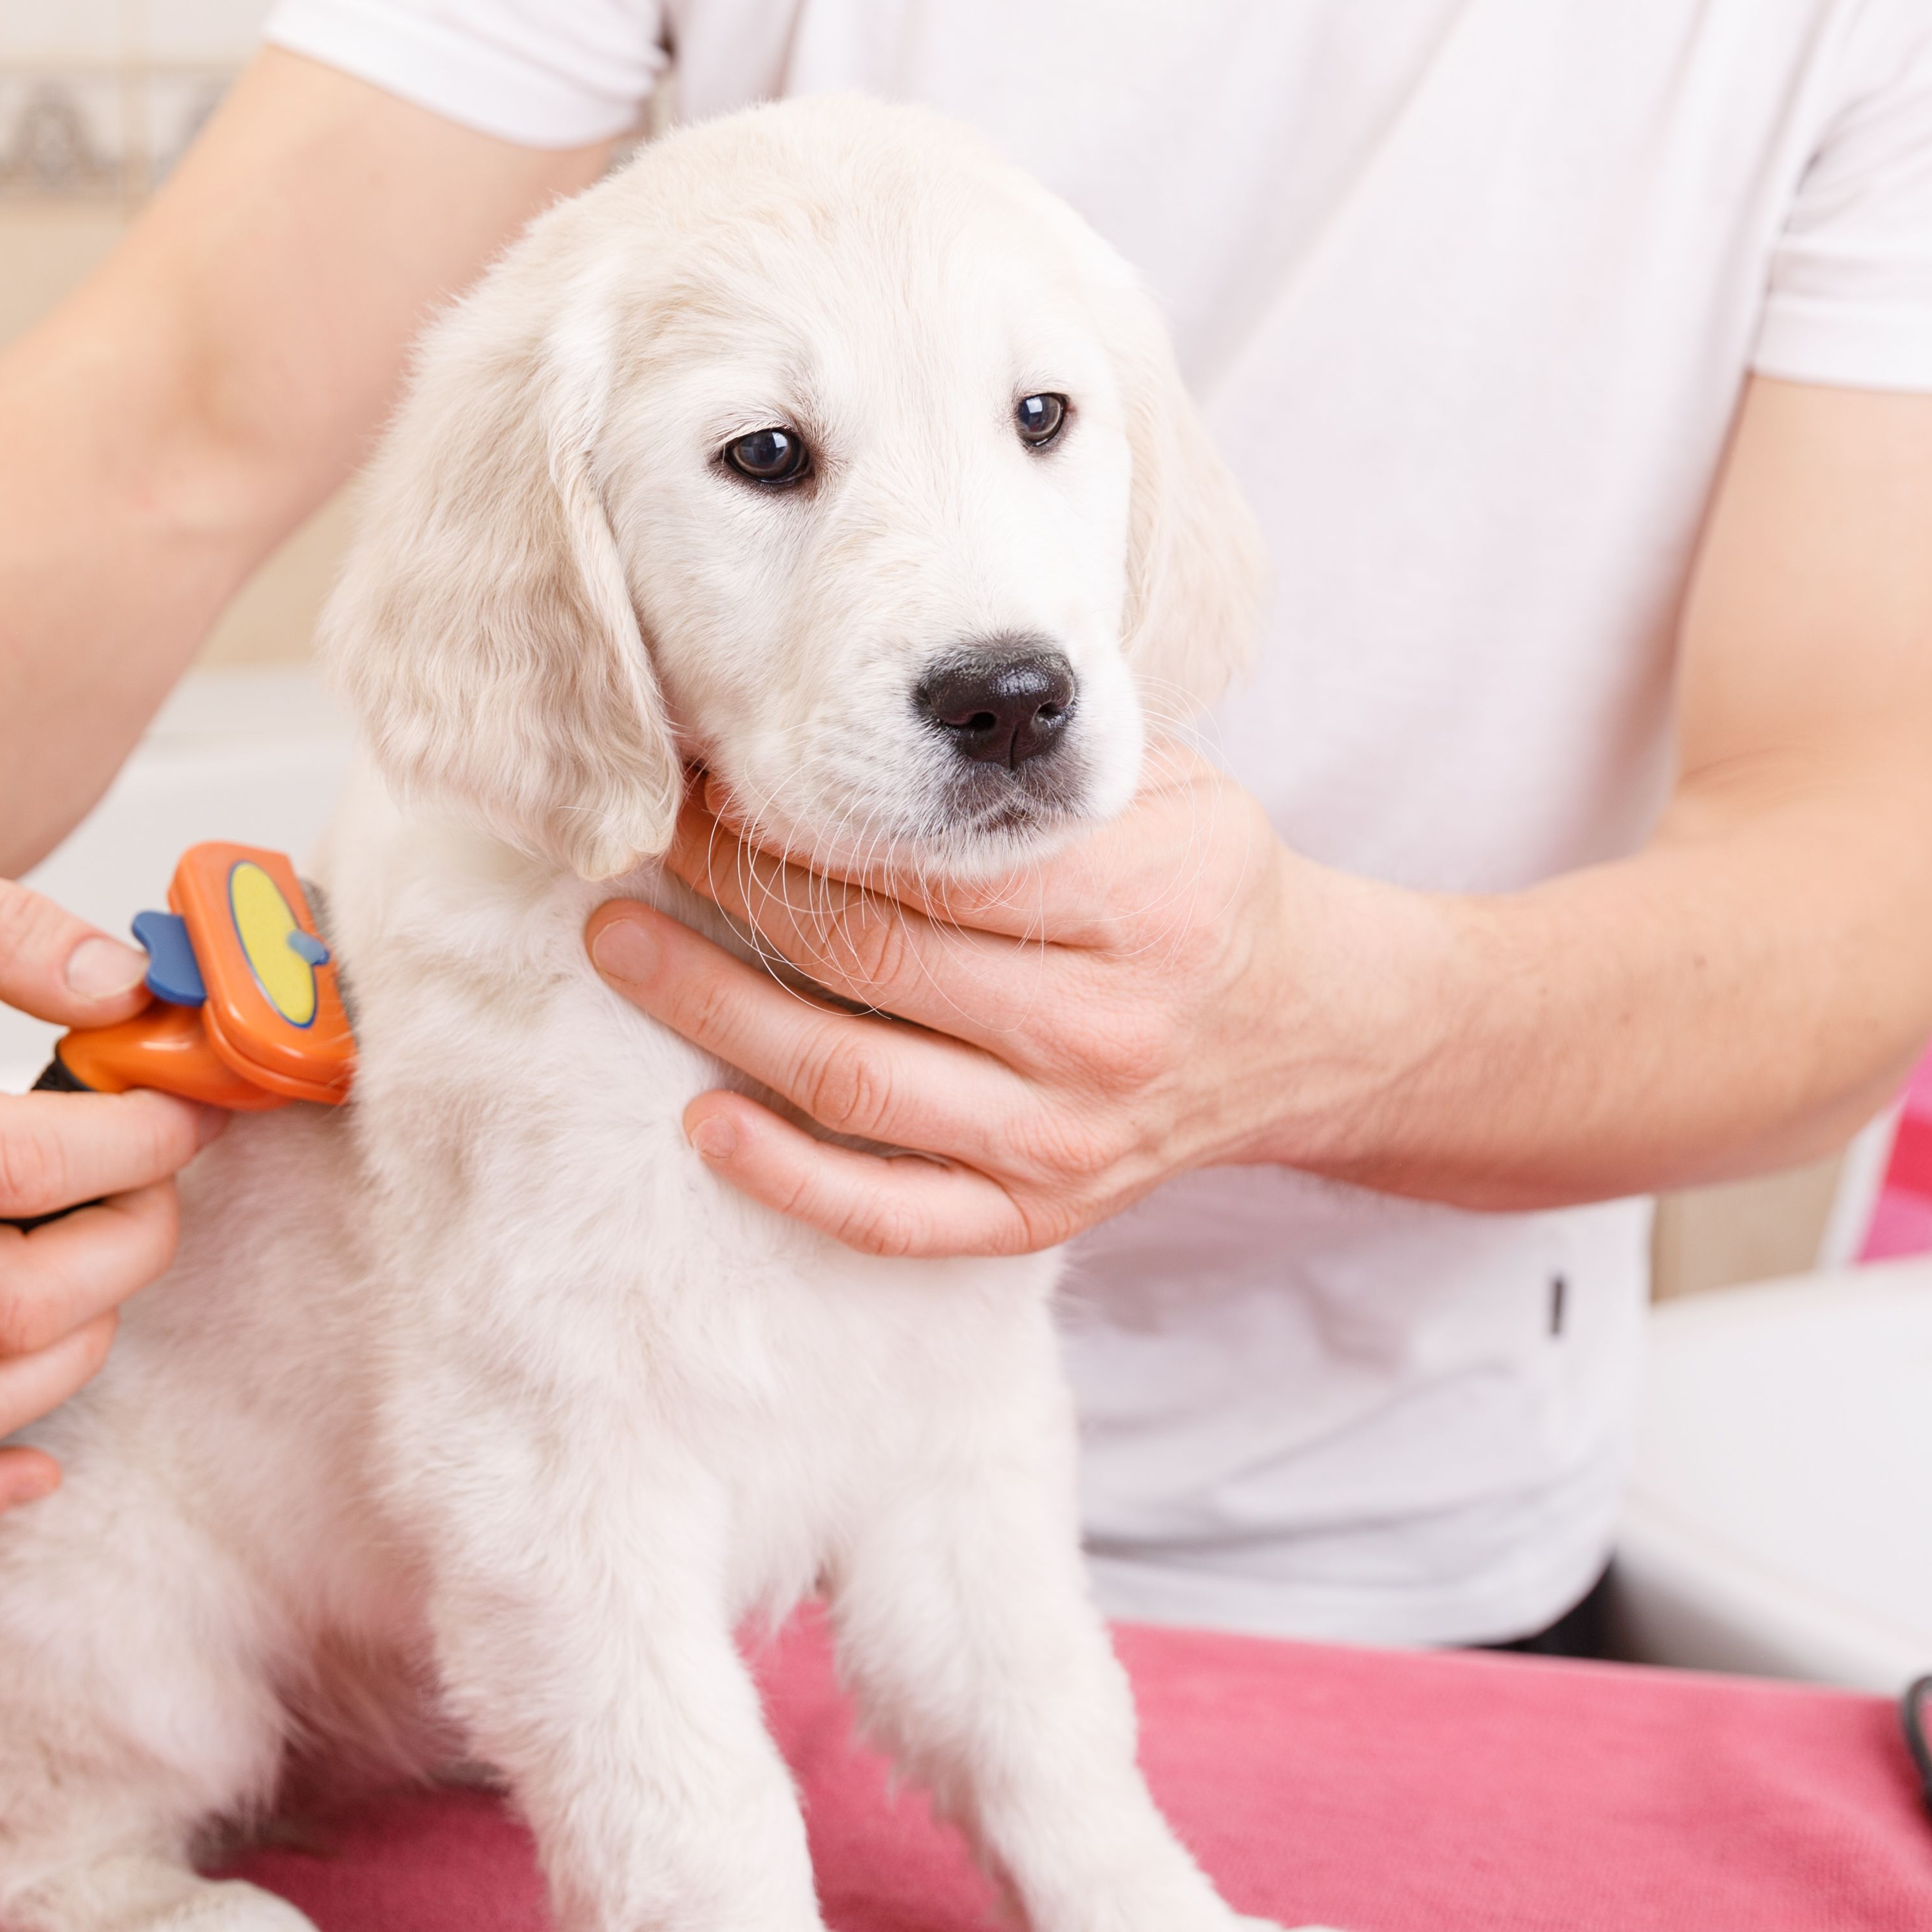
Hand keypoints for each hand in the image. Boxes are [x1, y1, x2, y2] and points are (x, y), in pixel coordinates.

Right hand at [0, 829, 217, 1524]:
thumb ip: (6, 928)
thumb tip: (128, 988)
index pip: (20, 1169)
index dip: (140, 1140)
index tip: (186, 1105)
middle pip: (13, 1304)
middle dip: (132, 1241)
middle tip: (160, 1175)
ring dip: (73, 1352)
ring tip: (102, 1257)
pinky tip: (38, 1456)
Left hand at [581, 748, 1357, 1257]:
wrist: (1305, 1025)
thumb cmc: (1202, 884)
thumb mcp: (1156, 788)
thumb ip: (1028, 771)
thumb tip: (856, 718)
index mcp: (1144, 901)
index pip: (932, 864)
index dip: (804, 823)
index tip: (714, 781)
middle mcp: (1106, 1027)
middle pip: (872, 963)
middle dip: (732, 897)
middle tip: (641, 848)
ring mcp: (1071, 1135)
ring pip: (855, 1083)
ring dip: (717, 1014)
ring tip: (626, 949)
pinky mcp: (1043, 1213)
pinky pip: (894, 1212)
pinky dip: (788, 1177)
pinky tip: (704, 1123)